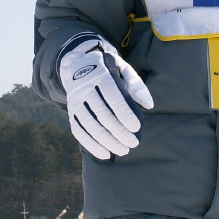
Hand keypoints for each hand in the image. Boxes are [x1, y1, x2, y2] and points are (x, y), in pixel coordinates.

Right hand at [59, 36, 153, 159]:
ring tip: (123, 151)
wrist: (77, 65)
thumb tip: (148, 105)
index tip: (137, 127)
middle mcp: (85, 87)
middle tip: (133, 143)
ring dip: (107, 141)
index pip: (112, 96)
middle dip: (118, 131)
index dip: (124, 113)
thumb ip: (136, 85)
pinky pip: (78, 131)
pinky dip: (91, 145)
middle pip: (101, 113)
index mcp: (100, 74)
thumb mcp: (123, 68)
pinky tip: (106, 154)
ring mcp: (75, 101)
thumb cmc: (107, 70)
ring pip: (89, 125)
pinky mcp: (70, 112)